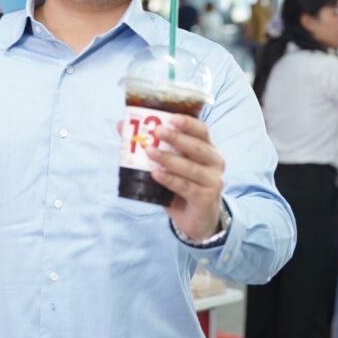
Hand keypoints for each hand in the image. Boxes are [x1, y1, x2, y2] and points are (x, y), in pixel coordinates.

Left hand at [144, 115, 224, 241]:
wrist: (196, 220)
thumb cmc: (182, 187)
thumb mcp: (168, 166)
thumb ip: (150, 146)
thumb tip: (122, 126)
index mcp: (207, 149)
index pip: (202, 131)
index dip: (188, 123)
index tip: (171, 118)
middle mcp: (215, 162)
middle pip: (197, 147)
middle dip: (176, 138)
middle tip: (157, 131)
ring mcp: (213, 181)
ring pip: (191, 167)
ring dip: (169, 159)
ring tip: (149, 152)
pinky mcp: (207, 198)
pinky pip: (187, 187)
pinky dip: (170, 180)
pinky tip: (156, 175)